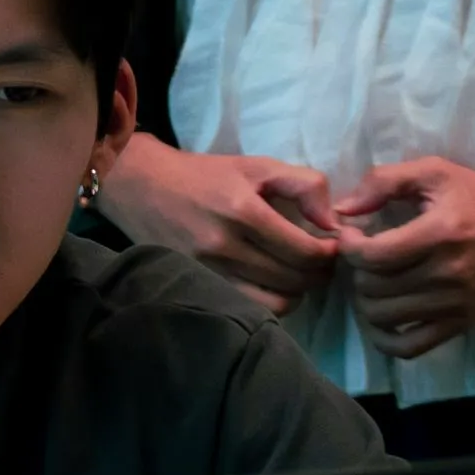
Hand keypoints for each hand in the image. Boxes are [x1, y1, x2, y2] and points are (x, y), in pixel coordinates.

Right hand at [95, 138, 339, 314]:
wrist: (140, 186)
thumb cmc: (204, 175)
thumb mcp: (257, 166)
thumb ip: (304, 185)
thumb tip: (334, 223)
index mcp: (242, 210)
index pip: (305, 251)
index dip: (330, 253)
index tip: (333, 245)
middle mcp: (224, 245)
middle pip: (294, 280)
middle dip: (319, 273)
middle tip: (322, 261)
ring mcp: (209, 271)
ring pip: (276, 302)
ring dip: (298, 292)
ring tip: (298, 275)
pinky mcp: (199, 284)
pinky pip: (251, 307)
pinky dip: (272, 300)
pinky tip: (273, 284)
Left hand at [331, 159, 474, 359]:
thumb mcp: (436, 172)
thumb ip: (385, 181)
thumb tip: (342, 208)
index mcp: (440, 234)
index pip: (372, 256)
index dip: (349, 247)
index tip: (352, 235)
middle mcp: (448, 274)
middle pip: (373, 288)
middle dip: (355, 271)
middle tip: (363, 257)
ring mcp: (456, 304)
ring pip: (384, 317)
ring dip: (365, 300)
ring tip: (372, 281)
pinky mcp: (464, 323)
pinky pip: (411, 347)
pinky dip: (385, 338)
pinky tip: (382, 318)